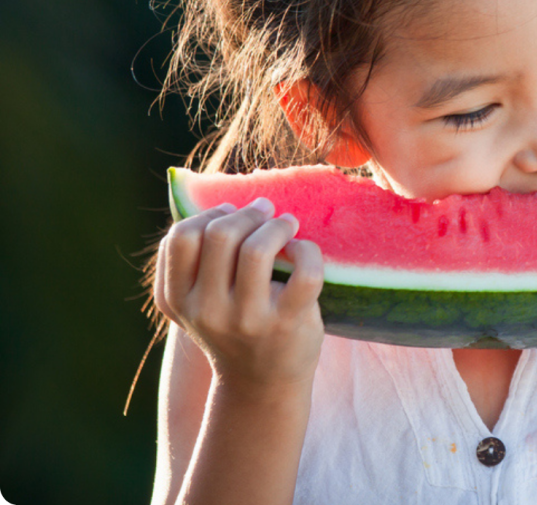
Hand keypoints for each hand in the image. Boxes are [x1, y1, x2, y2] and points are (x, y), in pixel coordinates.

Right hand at [153, 198, 325, 390]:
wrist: (261, 383)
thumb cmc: (232, 326)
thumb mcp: (199, 301)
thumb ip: (196, 260)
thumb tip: (222, 202)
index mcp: (179, 300)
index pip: (180, 238)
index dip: (209, 214)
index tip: (230, 213)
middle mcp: (208, 311)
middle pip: (220, 235)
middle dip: (248, 213)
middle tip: (265, 211)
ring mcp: (248, 320)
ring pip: (258, 249)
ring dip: (278, 225)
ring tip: (287, 224)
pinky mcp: (287, 324)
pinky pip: (304, 272)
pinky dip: (307, 250)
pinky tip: (303, 251)